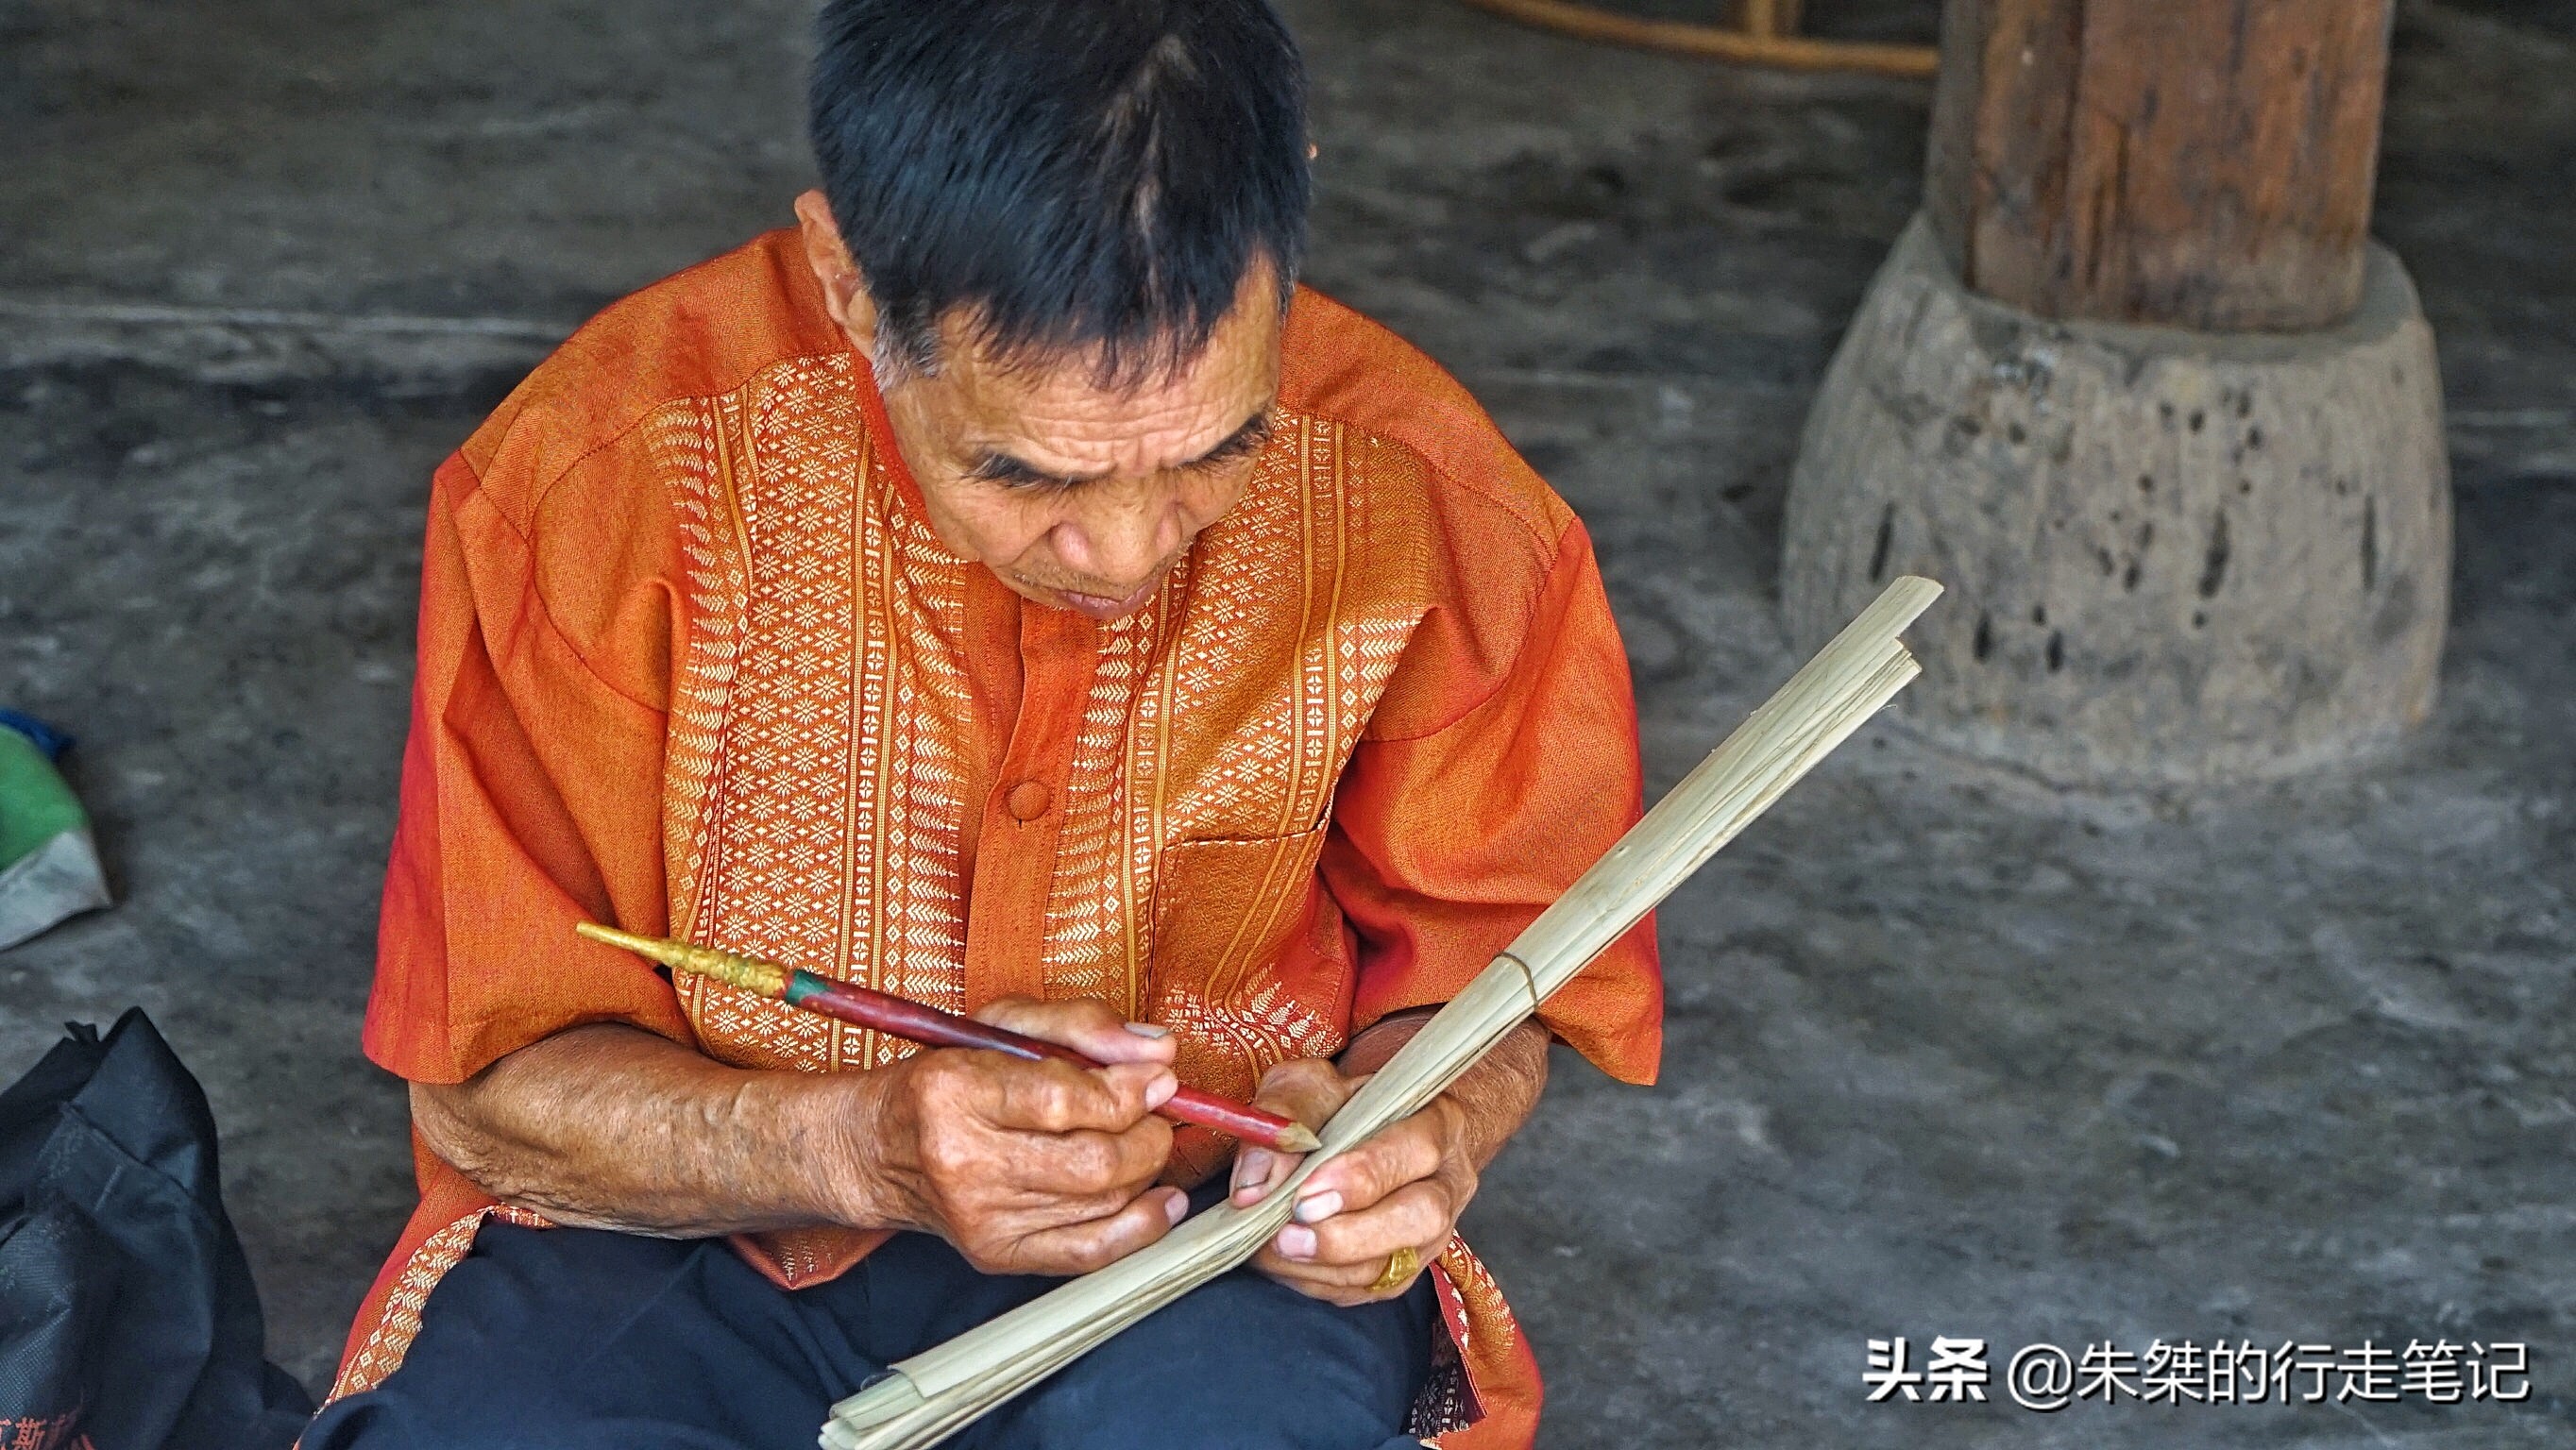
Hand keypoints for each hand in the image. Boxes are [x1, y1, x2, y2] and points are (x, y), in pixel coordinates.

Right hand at [848, 997, 1186, 1275]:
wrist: (880, 1149)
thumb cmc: (948, 1079)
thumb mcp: (1003, 1025)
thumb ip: (1084, 1024)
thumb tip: (1157, 1048)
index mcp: (955, 1091)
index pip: (1064, 1101)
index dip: (1128, 1090)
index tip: (1157, 1077)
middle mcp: (963, 1161)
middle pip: (1093, 1161)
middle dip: (1148, 1133)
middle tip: (1157, 1110)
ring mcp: (981, 1217)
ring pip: (1101, 1202)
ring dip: (1146, 1168)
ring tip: (1145, 1140)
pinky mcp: (997, 1254)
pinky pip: (1089, 1253)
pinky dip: (1142, 1227)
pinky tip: (1163, 1199)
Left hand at [1227, 1057, 1476, 1305]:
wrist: (1376, 1130)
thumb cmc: (1344, 1104)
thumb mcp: (1311, 1084)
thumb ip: (1285, 1117)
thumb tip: (1254, 1185)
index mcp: (1438, 1123)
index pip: (1415, 1151)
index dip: (1362, 1177)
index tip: (1304, 1194)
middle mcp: (1447, 1183)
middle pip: (1422, 1219)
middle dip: (1348, 1236)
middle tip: (1287, 1236)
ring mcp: (1431, 1234)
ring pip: (1394, 1266)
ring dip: (1323, 1266)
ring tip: (1271, 1250)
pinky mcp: (1404, 1269)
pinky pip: (1368, 1291)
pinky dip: (1319, 1281)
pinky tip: (1283, 1263)